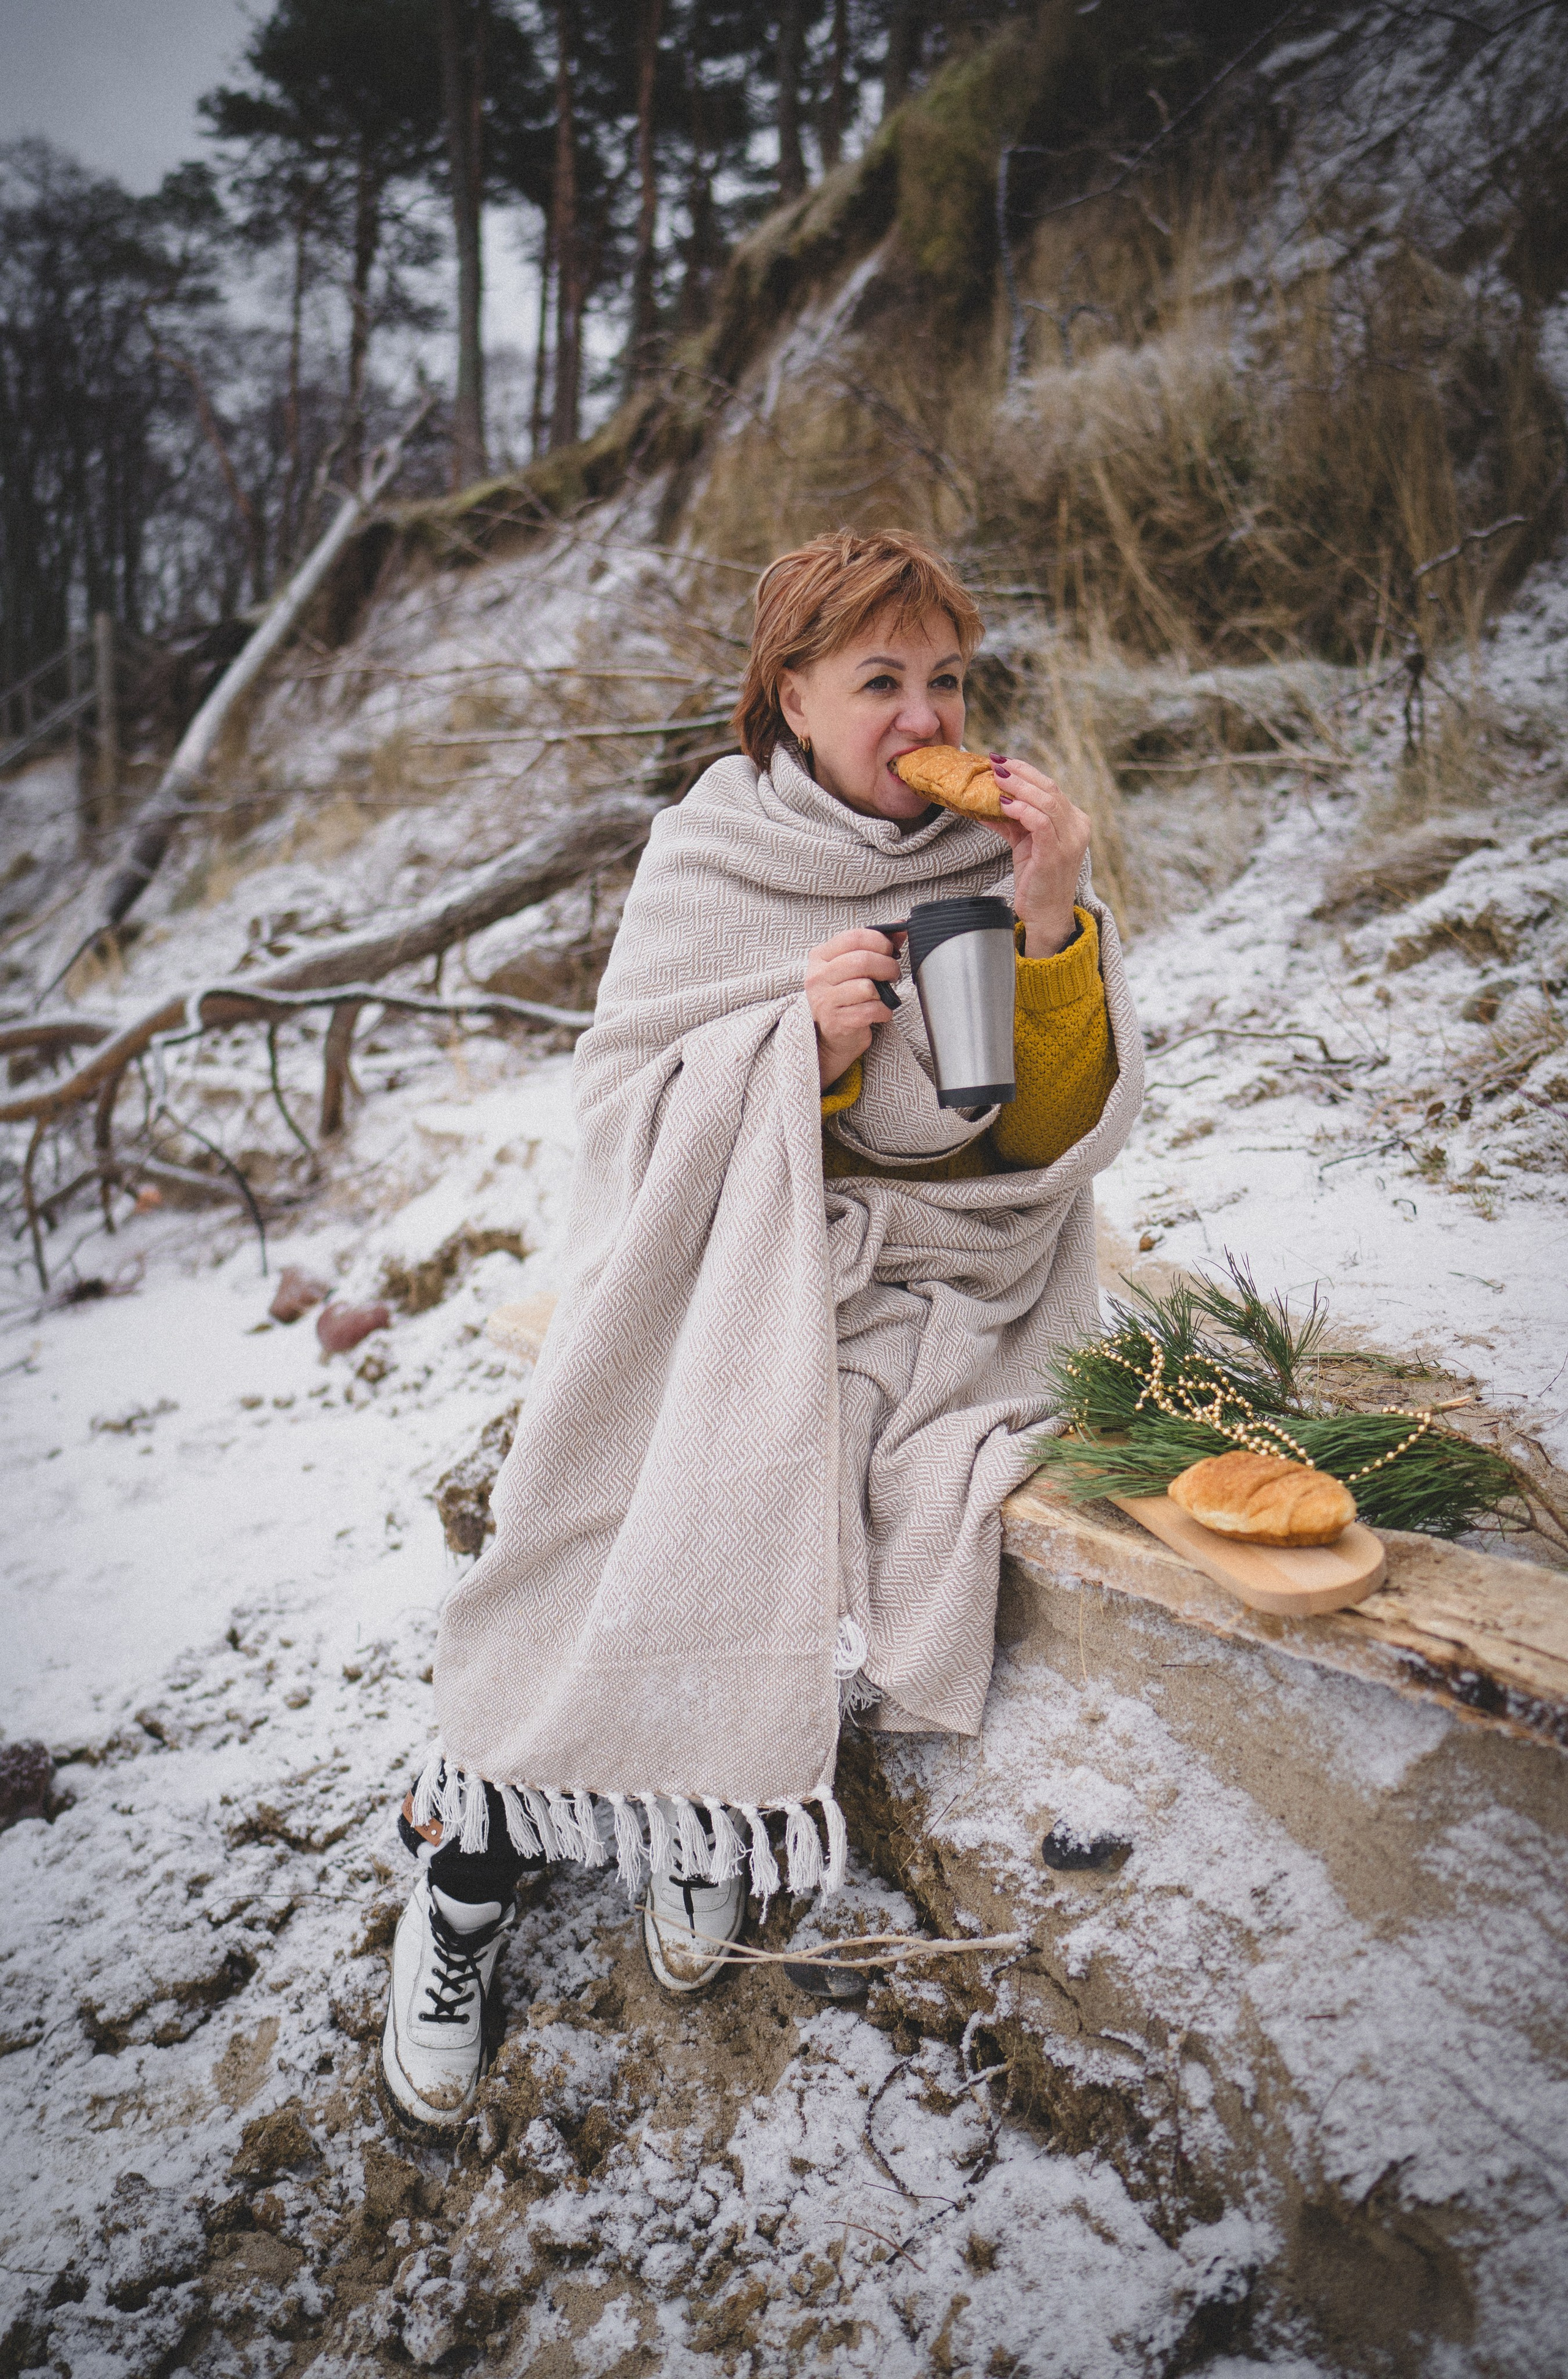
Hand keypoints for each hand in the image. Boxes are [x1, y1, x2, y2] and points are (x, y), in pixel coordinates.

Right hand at [805, 928, 902, 1088]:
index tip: (889, 950)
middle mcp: (818, 977)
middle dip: (887, 966)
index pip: (853, 937)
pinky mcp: (836, 1022)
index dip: (879, 941)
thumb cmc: (845, 996)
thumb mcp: (853, 967)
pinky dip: (883, 1011)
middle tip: (892, 973)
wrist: (830, 1036)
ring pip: (867, 987)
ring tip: (883, 995)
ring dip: (885, 991)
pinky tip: (879, 1012)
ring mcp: (824, 1001)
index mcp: (820, 957)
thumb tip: (901, 926)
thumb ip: (875, 945)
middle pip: (862, 960)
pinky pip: (871, 1010)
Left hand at [984, 754, 1091, 954]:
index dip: (1026, 771)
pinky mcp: (1056, 853)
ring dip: (1018, 786)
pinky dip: (1021, 809)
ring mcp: (1070, 840)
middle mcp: (1078, 827)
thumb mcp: (1025, 844)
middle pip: (1049, 788)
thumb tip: (984, 800)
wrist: (1046, 915)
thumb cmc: (1036, 880)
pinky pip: (1040, 821)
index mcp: (1074, 821)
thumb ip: (1012, 821)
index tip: (1002, 761)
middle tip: (995, 763)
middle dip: (1020, 773)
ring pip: (1046, 800)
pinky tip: (1004, 805)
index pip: (1050, 787)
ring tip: (996, 778)